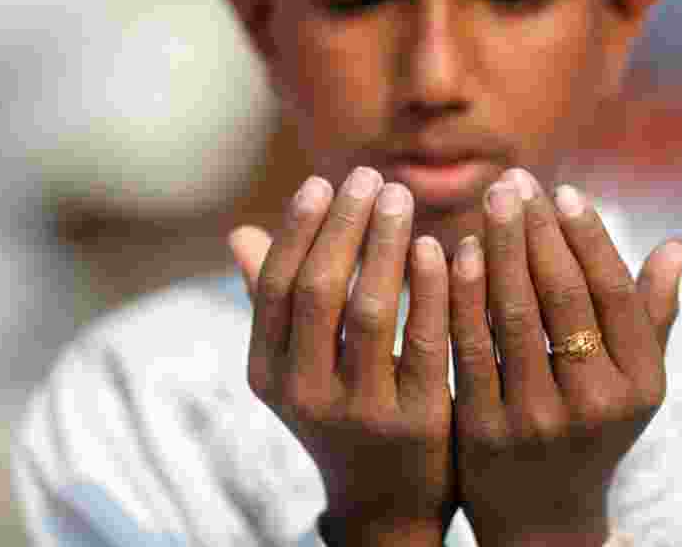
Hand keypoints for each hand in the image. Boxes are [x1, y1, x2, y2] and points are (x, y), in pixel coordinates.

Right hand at [229, 167, 455, 546]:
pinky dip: (432, 286)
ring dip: (387, 243)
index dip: (299, 229)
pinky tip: (443, 246)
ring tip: (403, 196)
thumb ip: (275, 303)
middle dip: (345, 226)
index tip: (324, 180)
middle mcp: (304, 395)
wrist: (388, 504)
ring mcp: (360, 411)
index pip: (277, 287)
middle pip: (320, 291)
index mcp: (269, 375)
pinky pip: (425, 339)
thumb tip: (239, 234)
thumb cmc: (342, 414)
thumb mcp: (298, 367)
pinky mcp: (416, 422)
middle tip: (372, 177)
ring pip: (372, 310)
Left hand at [447, 168, 681, 546]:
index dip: (587, 236)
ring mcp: (537, 418)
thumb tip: (677, 245)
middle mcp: (594, 402)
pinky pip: (469, 346)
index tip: (562, 190)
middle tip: (514, 181)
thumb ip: (653, 315)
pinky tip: (454, 251)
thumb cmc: (594, 430)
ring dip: (498, 248)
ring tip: (488, 201)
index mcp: (639, 384)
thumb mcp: (635, 384)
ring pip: (512, 314)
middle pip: (561, 296)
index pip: (611, 293)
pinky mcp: (483, 429)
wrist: (543, 519)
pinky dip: (461, 293)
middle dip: (536, 230)